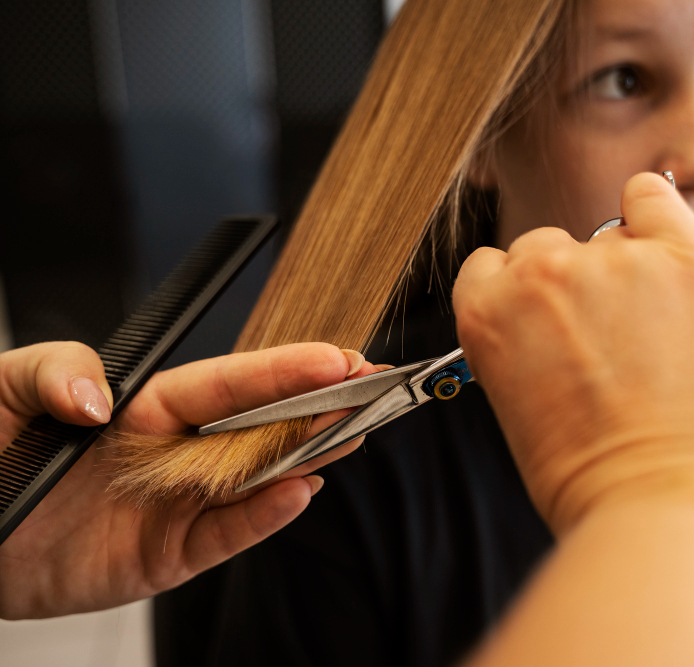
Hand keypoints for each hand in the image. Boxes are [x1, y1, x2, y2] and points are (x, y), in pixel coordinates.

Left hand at [0, 341, 374, 618]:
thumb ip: (57, 370)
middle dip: (322, 406)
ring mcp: (178, 504)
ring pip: (259, 478)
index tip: (335, 356)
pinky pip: (226, 536)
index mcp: (150, 404)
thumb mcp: (7, 387)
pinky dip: (264, 519)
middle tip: (374, 390)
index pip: (232, 382)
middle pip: (263, 426)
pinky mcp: (167, 556)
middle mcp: (177, 452)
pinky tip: (300, 492)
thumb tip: (104, 399)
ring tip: (355, 433)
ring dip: (309, 457)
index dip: (285, 368)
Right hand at [453, 172, 693, 532]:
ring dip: (627, 270)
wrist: (680, 513)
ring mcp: (616, 260)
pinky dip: (659, 217)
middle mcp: (543, 275)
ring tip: (664, 339)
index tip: (549, 325)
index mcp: (488, 316)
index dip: (519, 298)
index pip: (488, 269)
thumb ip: (521, 353)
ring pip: (607, 234)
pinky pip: (653, 196)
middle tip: (612, 342)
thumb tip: (550, 327)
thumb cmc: (600, 488)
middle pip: (544, 248)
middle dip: (571, 286)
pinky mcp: (687, 256)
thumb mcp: (522, 420)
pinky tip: (675, 263)